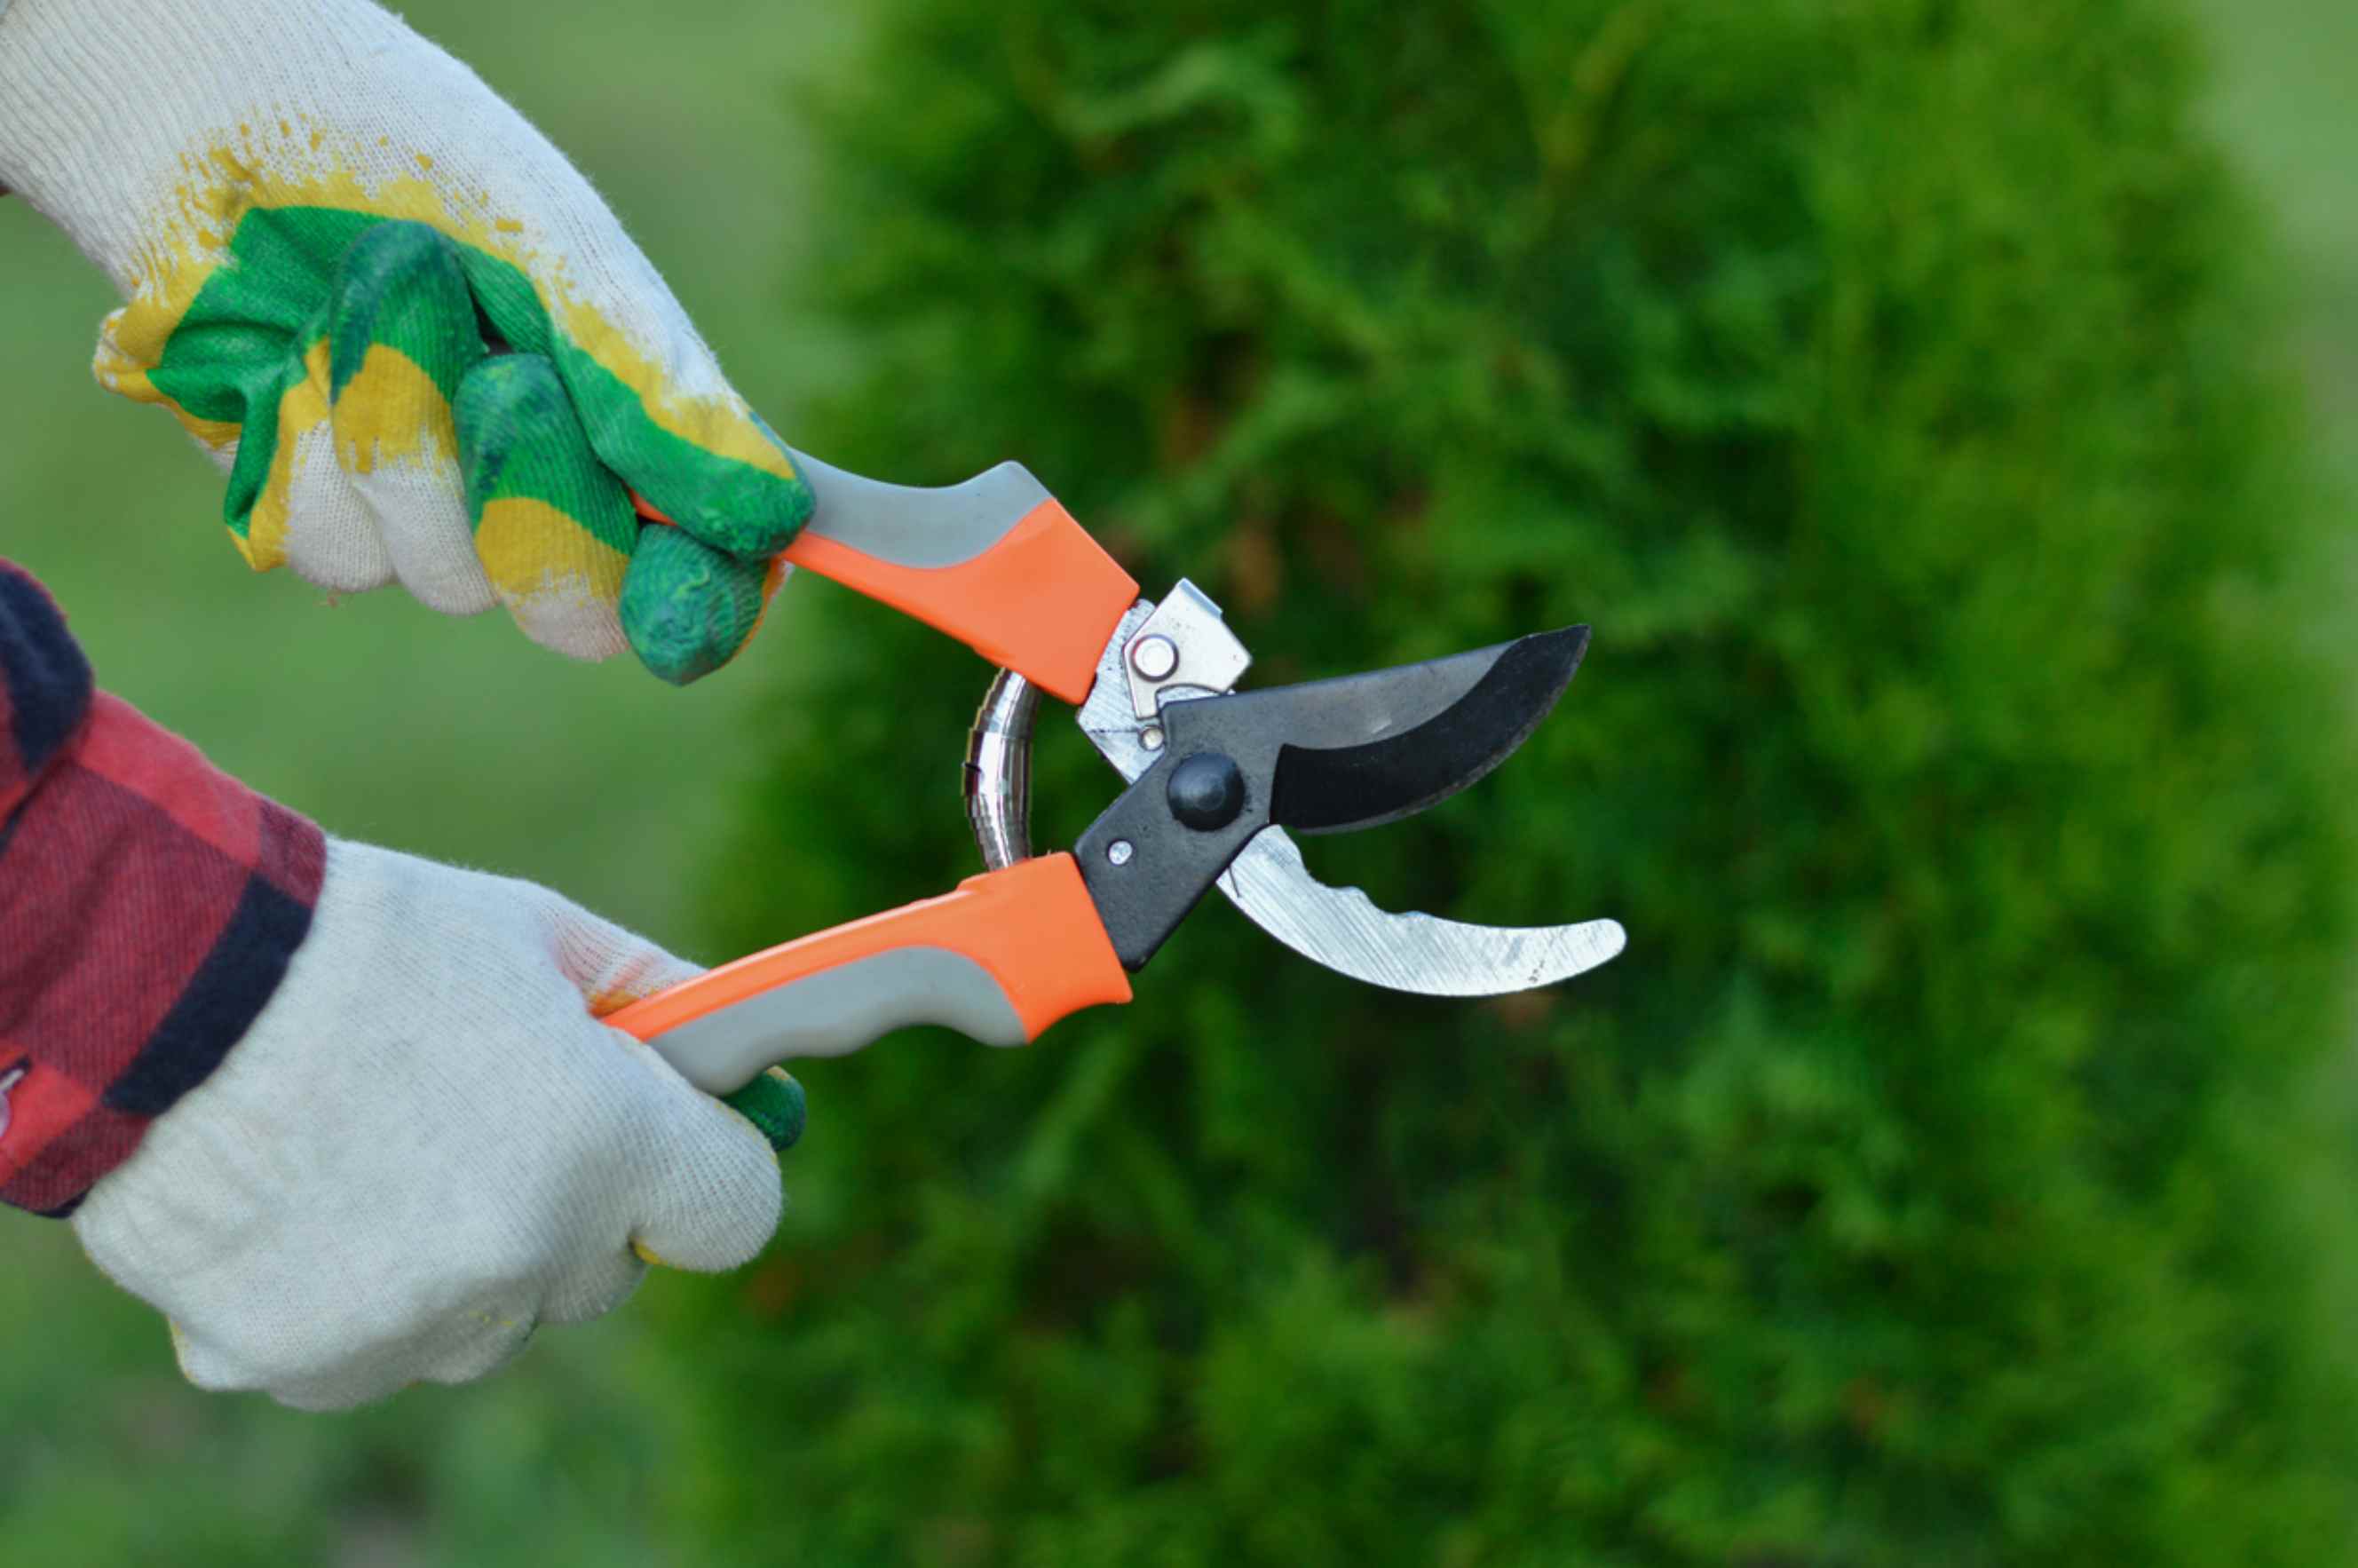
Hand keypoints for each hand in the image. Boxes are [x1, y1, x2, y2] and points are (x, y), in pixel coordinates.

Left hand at [0, 0, 810, 682]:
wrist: (230, 118)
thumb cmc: (426, 169)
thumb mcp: (568, 263)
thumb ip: (661, 398)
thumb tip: (775, 519)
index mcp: (640, 444)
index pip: (700, 579)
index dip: (699, 607)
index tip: (676, 608)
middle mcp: (546, 503)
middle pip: (572, 612)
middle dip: (537, 493)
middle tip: (508, 371)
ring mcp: (429, 522)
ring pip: (442, 572)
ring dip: (410, 420)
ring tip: (389, 291)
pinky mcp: (317, 515)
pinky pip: (334, 543)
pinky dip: (319, 433)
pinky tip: (303, 349)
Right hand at [70, 839, 784, 1410]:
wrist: (158, 993)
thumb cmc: (364, 944)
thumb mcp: (535, 933)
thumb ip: (656, 998)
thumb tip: (739, 1046)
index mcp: (608, 1141)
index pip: (737, 1210)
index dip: (707, 1168)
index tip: (673, 1143)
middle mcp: (528, 1252)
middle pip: (602, 1272)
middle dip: (570, 1206)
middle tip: (485, 1123)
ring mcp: (418, 1322)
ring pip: (487, 1323)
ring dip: (458, 1261)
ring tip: (368, 1151)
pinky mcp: (309, 1362)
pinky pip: (372, 1352)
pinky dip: (346, 1298)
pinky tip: (298, 1204)